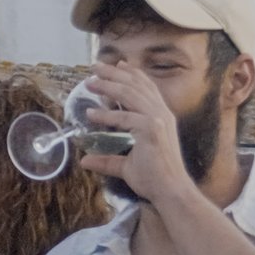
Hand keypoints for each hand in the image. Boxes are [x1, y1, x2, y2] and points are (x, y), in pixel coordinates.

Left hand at [78, 61, 197, 207]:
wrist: (170, 190)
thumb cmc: (153, 179)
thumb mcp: (125, 166)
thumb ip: (106, 160)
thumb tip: (84, 160)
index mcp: (161, 116)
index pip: (146, 87)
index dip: (132, 74)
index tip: (118, 64)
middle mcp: (161, 114)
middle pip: (136, 85)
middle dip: (114, 73)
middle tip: (95, 66)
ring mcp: (157, 120)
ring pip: (130, 95)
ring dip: (108, 85)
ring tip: (90, 81)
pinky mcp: (150, 131)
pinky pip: (125, 118)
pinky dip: (106, 114)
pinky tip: (91, 112)